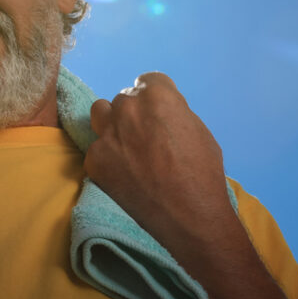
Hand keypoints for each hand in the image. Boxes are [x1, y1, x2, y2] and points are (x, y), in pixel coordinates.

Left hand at [84, 72, 236, 246]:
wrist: (189, 218)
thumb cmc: (203, 173)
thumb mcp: (198, 130)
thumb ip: (174, 112)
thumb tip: (161, 110)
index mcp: (157, 96)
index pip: (147, 81)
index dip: (155, 99)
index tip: (158, 115)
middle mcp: (127, 108)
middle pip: (124, 100)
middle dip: (134, 115)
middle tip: (146, 139)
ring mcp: (107, 134)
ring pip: (100, 113)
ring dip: (111, 125)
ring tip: (126, 147)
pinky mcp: (94, 160)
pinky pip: (96, 149)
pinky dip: (107, 159)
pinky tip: (123, 176)